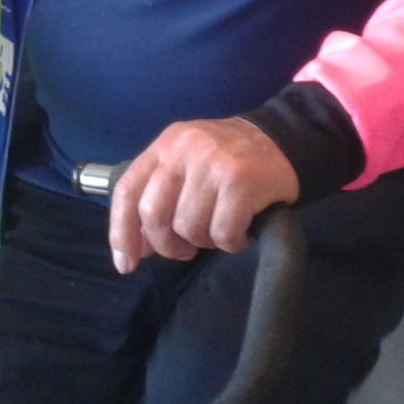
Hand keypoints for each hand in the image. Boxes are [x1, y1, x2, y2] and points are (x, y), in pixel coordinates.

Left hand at [108, 118, 298, 272]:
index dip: (121, 232)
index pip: (127, 191)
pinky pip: (222, 232)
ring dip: (204, 241)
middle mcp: (184, 150)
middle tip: (186, 249)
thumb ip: (160, 197)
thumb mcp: (187, 164)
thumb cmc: (228, 160)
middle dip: (167, 244)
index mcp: (165, 146)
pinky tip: (241, 231)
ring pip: (188, 227)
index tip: (127, 263)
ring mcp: (213, 164)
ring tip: (220, 229)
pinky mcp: (240, 181)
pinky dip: (231, 242)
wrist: (282, 140)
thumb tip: (137, 247)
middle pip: (153, 214)